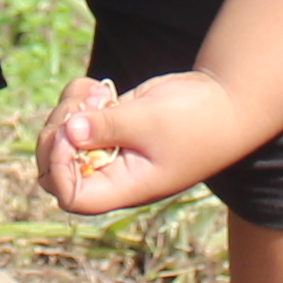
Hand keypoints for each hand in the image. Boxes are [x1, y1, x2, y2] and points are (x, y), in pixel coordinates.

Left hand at [39, 71, 238, 216]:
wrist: (226, 100)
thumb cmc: (197, 120)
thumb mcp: (150, 122)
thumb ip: (107, 126)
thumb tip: (68, 130)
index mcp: (123, 187)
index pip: (71, 195)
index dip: (59, 167)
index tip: (72, 134)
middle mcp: (113, 172)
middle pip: (56, 167)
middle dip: (56, 133)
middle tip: (81, 106)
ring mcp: (110, 147)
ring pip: (61, 136)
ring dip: (67, 108)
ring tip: (97, 92)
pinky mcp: (111, 123)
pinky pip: (75, 115)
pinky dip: (77, 97)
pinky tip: (100, 87)